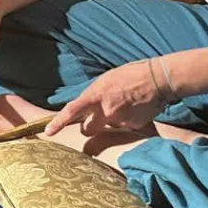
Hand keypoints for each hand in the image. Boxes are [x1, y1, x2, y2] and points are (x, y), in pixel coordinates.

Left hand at [45, 60, 167, 135]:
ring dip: (112, 121)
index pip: (72, 111)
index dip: (58, 122)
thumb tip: (86, 106)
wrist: (159, 78)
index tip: (49, 132)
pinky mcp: (132, 126)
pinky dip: (128, 120)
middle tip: (99, 117)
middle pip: (88, 130)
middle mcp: (105, 110)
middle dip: (90, 127)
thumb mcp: (107, 80)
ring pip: (108, 128)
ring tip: (126, 104)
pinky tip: (136, 108)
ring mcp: (119, 120)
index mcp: (96, 95)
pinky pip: (124, 128)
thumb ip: (95, 95)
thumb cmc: (132, 74)